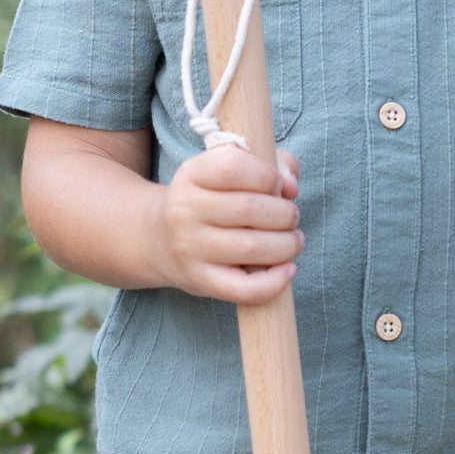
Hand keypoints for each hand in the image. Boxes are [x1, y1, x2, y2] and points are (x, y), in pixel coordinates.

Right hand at [156, 143, 302, 303]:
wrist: (162, 240)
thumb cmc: (213, 200)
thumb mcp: (232, 169)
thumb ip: (273, 164)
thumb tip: (291, 187)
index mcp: (191, 175)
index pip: (232, 167)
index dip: (267, 176)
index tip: (277, 186)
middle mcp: (184, 210)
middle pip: (249, 208)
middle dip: (286, 213)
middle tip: (290, 218)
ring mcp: (190, 248)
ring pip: (252, 247)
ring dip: (287, 244)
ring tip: (292, 241)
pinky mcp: (200, 280)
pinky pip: (244, 289)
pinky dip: (275, 282)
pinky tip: (288, 269)